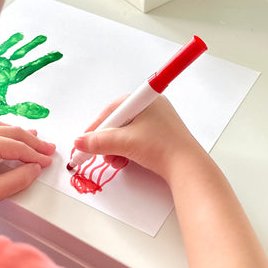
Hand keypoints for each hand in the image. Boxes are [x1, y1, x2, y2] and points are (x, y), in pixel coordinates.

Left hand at [0, 120, 54, 230]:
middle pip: (14, 132)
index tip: (48, 161)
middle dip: (34, 141)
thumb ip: (20, 179)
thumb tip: (35, 168)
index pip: (20, 146)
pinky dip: (4, 130)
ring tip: (34, 138)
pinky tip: (8, 135)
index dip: (37, 155)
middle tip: (48, 149)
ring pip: (2, 127)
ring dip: (20, 134)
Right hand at [72, 95, 204, 183]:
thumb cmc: (161, 147)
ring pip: (127, 133)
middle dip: (107, 140)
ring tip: (115, 161)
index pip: (113, 109)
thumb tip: (80, 142)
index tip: (85, 140)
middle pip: (119, 122)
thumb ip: (99, 142)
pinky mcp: (161, 136)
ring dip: (116, 148)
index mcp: (145, 100)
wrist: (187, 167)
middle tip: (99, 153)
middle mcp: (152, 107)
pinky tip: (125, 162)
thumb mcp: (124, 143)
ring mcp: (158, 122)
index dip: (97, 126)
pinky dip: (128, 150)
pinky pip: (137, 139)